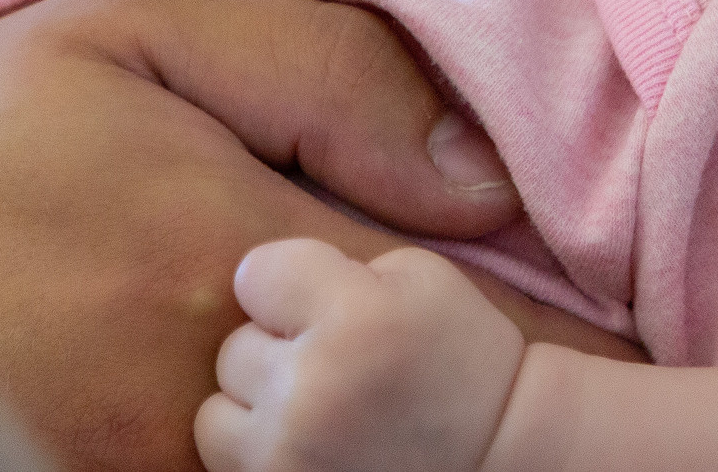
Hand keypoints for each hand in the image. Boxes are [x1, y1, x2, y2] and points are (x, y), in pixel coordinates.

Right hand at [0, 0, 638, 471]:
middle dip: (488, 406)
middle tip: (578, 381)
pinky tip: (324, 427)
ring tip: (443, 397)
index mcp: (220, 250)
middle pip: (413, 434)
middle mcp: (192, 397)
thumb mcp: (128, 28)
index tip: (653, 344)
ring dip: (398, 444)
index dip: (559, 341)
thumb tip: (484, 173)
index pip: (461, 324)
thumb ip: (323, 70)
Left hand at [196, 240, 523, 471]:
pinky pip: (230, 468)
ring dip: (257, 414)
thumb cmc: (458, 359)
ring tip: (315, 414)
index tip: (322, 305)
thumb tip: (254, 280)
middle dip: (276, 354)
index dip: (286, 286)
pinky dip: (262, 457)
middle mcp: (312, 389)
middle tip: (333, 369)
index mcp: (353, 315)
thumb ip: (331, 266)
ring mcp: (290, 458)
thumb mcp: (417, 276)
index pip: (254, 273)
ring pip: (216, 417)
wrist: (501, 462)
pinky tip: (312, 448)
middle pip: (234, 348)